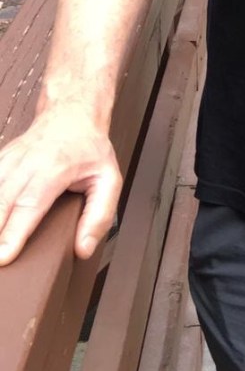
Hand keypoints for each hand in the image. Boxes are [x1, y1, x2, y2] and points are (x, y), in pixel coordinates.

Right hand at [0, 108, 120, 265]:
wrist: (72, 113)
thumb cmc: (89, 148)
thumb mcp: (109, 179)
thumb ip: (99, 215)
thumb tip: (84, 248)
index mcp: (54, 169)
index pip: (30, 205)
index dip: (14, 233)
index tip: (3, 257)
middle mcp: (26, 165)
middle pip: (1, 203)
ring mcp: (8, 161)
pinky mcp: (0, 162)